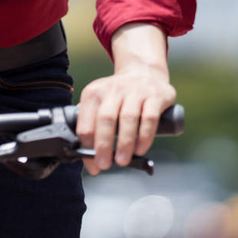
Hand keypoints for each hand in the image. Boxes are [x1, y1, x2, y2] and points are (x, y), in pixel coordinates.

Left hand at [76, 23, 175, 175]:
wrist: (144, 73)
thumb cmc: (118, 95)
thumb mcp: (100, 101)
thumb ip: (90, 122)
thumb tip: (83, 153)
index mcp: (94, 93)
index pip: (86, 121)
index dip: (86, 145)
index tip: (93, 164)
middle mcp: (113, 90)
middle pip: (105, 119)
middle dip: (103, 144)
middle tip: (104, 164)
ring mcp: (134, 91)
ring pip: (127, 118)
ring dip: (124, 143)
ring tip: (122, 161)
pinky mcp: (154, 96)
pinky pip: (149, 117)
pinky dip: (144, 135)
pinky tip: (141, 149)